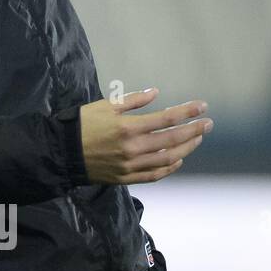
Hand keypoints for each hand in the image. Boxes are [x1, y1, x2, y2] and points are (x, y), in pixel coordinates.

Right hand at [80, 88, 211, 184]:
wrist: (62, 152)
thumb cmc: (81, 124)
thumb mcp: (104, 106)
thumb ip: (132, 100)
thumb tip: (156, 93)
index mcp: (128, 127)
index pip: (167, 118)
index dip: (187, 112)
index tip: (202, 107)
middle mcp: (133, 148)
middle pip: (173, 139)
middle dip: (194, 130)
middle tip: (208, 124)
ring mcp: (131, 165)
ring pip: (168, 158)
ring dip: (186, 148)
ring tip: (196, 139)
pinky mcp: (127, 177)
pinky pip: (155, 174)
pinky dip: (169, 167)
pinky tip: (177, 159)